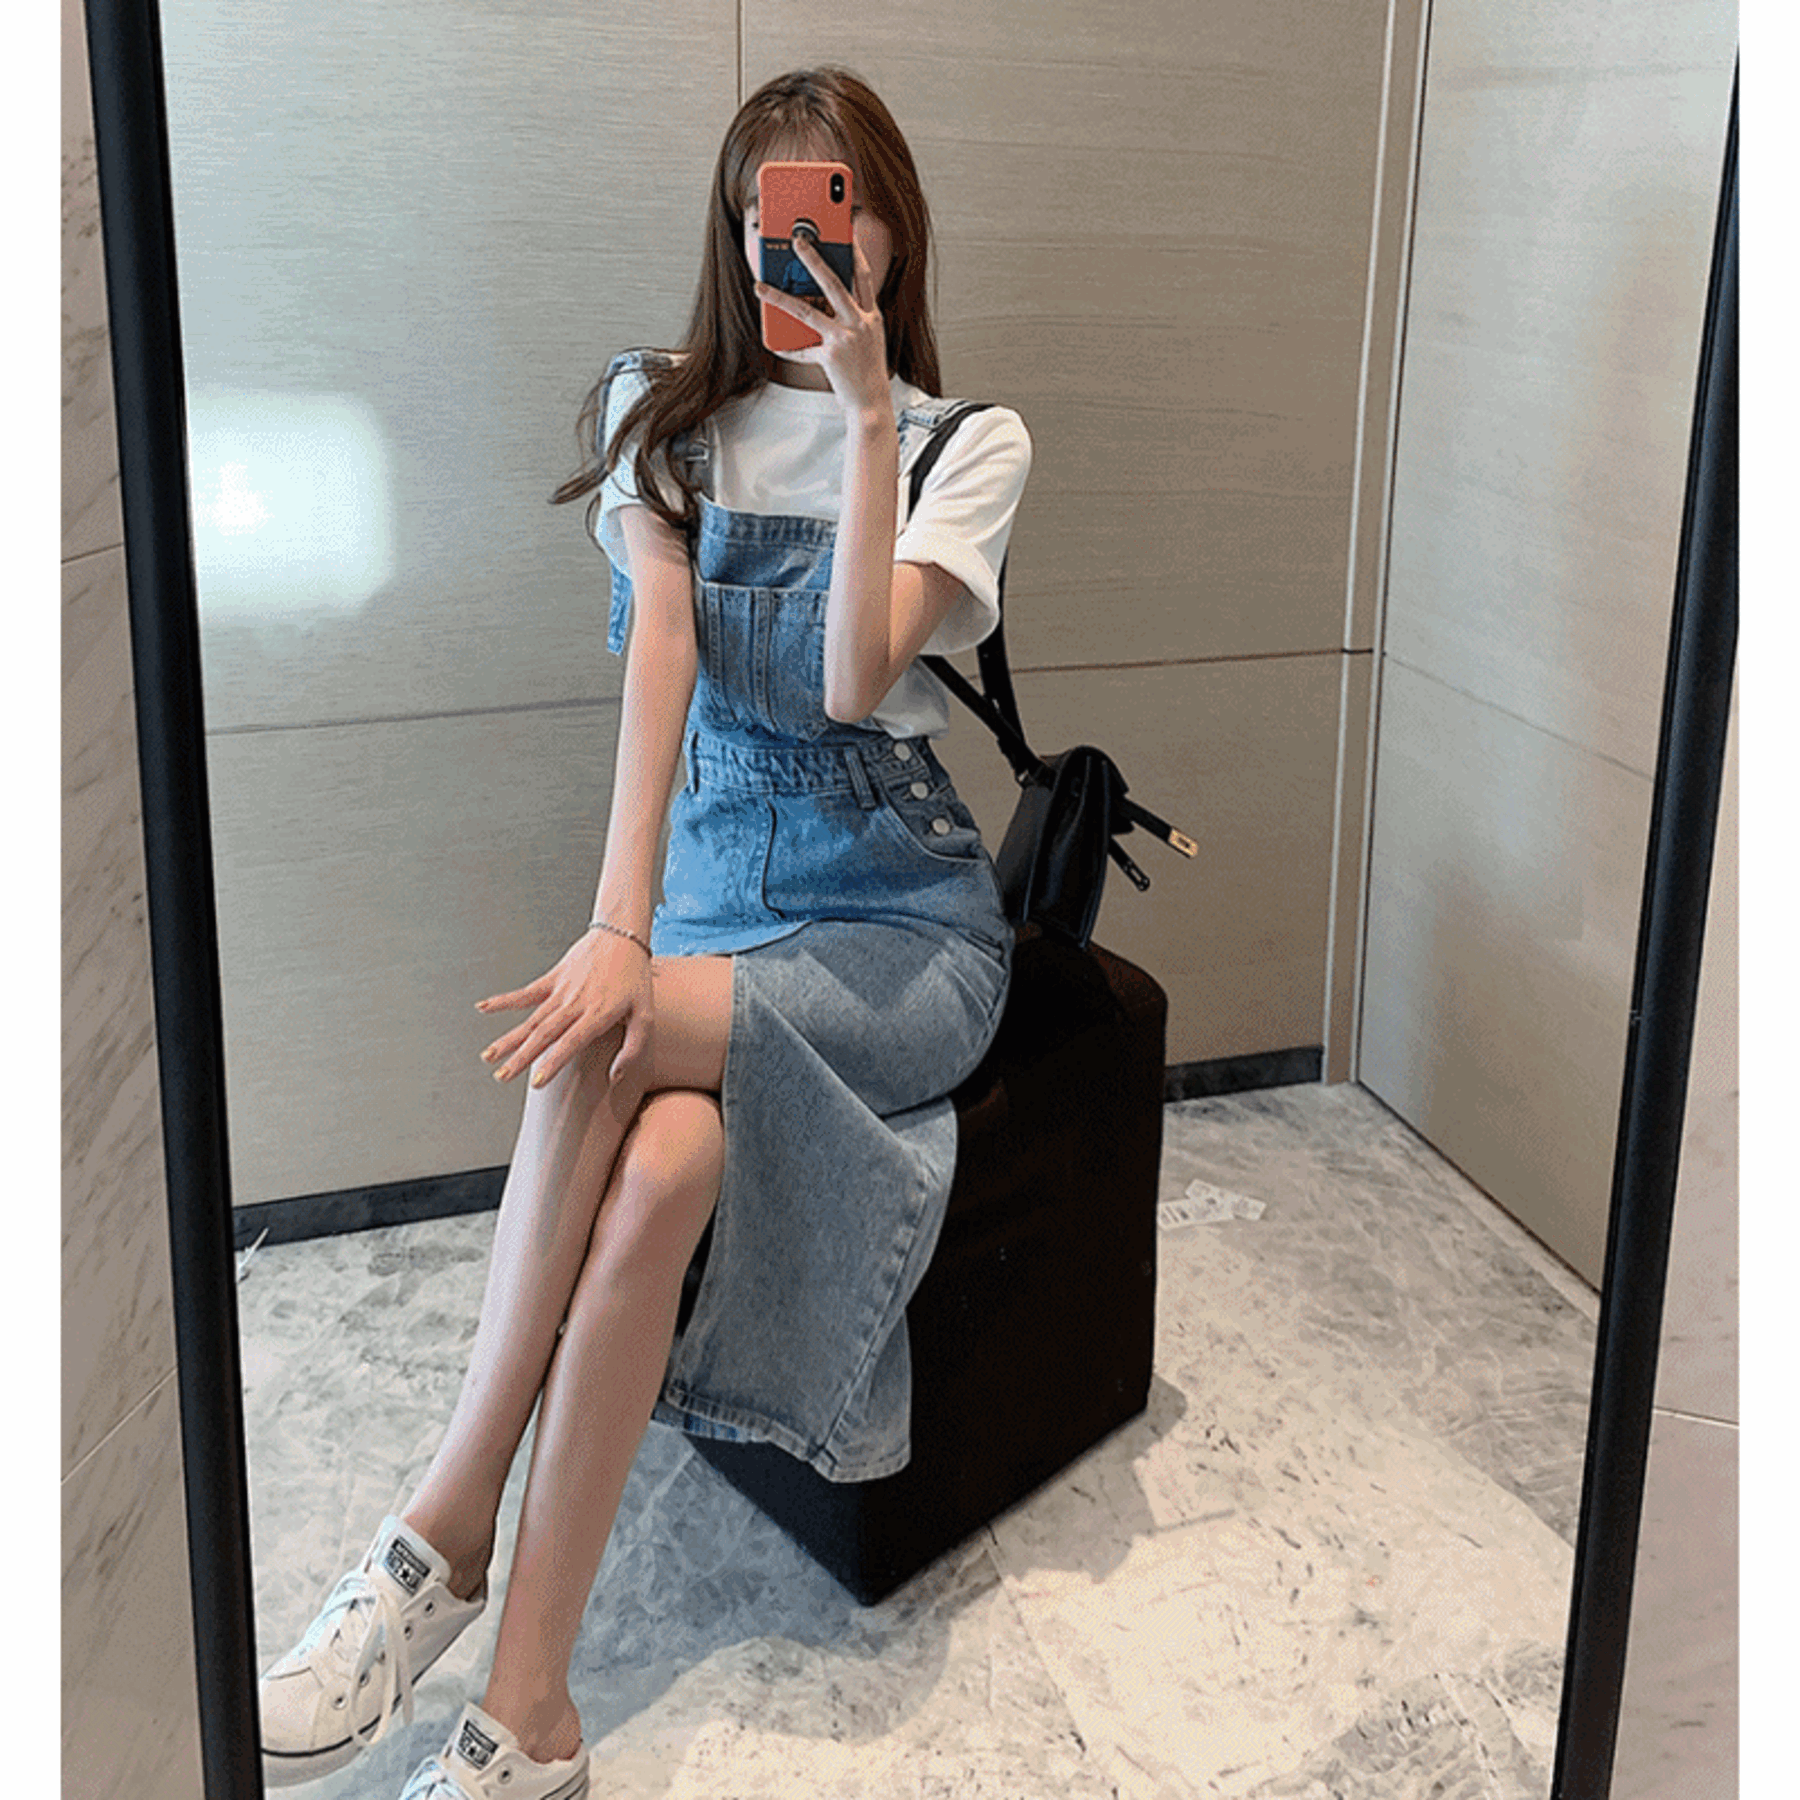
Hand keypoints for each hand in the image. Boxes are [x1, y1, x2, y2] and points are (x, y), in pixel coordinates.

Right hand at [476, 928, 653, 1090]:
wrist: (622, 936)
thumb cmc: (634, 977)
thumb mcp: (645, 1015)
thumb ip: (633, 1048)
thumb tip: (616, 1076)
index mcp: (598, 1014)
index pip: (571, 1042)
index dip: (553, 1062)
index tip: (536, 1081)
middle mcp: (575, 1003)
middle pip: (544, 1034)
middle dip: (521, 1057)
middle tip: (502, 1076)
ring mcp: (561, 990)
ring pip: (531, 1018)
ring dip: (508, 1038)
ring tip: (488, 1056)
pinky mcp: (553, 978)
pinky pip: (525, 993)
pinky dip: (503, 1000)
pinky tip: (482, 1008)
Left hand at [755, 232, 890, 416]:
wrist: (872, 405)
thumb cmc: (868, 374)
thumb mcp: (868, 341)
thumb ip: (851, 319)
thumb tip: (822, 304)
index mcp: (872, 317)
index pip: (864, 276)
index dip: (855, 253)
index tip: (846, 233)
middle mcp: (860, 323)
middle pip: (834, 283)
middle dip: (814, 259)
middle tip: (798, 242)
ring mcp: (845, 339)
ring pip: (807, 311)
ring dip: (780, 297)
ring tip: (762, 286)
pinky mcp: (830, 356)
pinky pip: (801, 348)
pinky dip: (787, 348)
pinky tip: (775, 343)